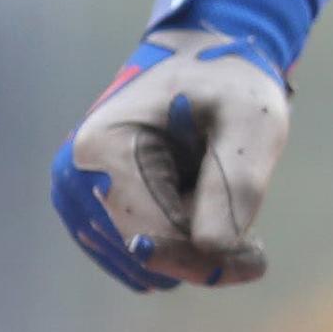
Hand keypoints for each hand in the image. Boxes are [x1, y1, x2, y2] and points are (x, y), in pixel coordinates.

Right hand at [49, 11, 291, 290]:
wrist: (201, 65)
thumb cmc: (230, 86)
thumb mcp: (253, 120)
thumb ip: (237, 182)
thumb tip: (211, 250)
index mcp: (104, 149)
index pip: (157, 240)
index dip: (213, 257)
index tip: (258, 254)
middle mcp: (73, 181)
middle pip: (148, 258)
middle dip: (202, 247)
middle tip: (245, 220)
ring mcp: (74, 201)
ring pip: (144, 266)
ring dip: (187, 243)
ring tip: (209, 191)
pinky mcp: (87, 216)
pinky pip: (138, 259)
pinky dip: (172, 242)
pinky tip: (189, 200)